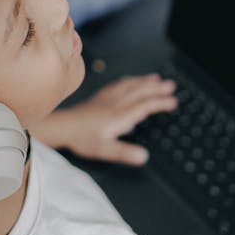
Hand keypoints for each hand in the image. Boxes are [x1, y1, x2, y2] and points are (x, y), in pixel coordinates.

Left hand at [49, 75, 177, 164]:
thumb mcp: (105, 150)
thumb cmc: (81, 138)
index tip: (173, 101)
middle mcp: (115, 104)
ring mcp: (107, 99)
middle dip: (157, 88)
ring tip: (155, 79)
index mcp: (120, 116)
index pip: (145, 106)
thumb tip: (144, 156)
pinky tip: (130, 80)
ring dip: (144, 82)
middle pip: (140, 92)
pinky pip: (117, 85)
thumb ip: (125, 153)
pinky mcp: (99, 98)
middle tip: (171, 85)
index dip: (160, 102)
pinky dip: (128, 81)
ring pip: (130, 86)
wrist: (62, 126)